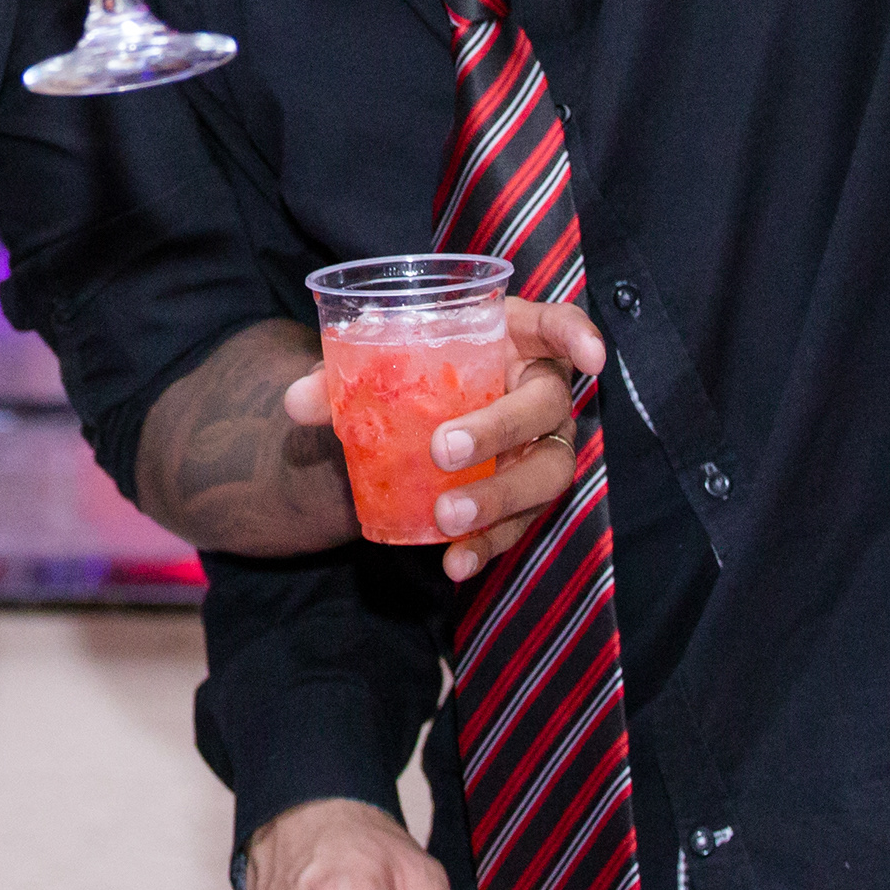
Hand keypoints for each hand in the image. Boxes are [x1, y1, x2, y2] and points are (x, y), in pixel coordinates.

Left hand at [278, 295, 605, 580]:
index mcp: (512, 339)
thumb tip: (298, 401)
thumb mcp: (373, 367)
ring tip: (449, 517)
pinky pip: (520, 524)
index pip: (557, 326)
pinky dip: (489, 545)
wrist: (404, 424)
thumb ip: (338, 377)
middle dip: (500, 428)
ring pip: (546, 474)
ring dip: (500, 497)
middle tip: (443, 449)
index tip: (591, 358)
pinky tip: (455, 562)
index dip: (579, 336)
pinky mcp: (526, 497)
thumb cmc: (406, 375)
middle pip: (546, 406)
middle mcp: (539, 390)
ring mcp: (540, 446)